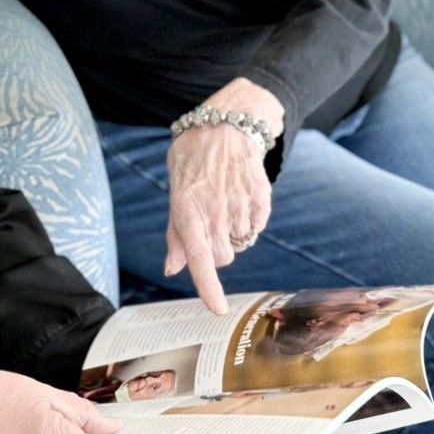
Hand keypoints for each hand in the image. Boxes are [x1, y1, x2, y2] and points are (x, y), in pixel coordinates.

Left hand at [165, 80, 281, 313]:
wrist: (226, 123)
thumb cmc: (193, 158)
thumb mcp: (174, 190)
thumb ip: (175, 233)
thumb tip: (172, 268)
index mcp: (187, 209)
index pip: (200, 257)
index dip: (209, 286)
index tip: (218, 310)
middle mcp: (215, 210)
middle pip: (223, 258)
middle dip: (217, 250)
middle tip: (210, 224)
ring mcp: (240, 204)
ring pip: (241, 243)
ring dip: (234, 234)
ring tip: (225, 203)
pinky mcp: (261, 198)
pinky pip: (257, 227)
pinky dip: (250, 221)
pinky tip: (240, 199)